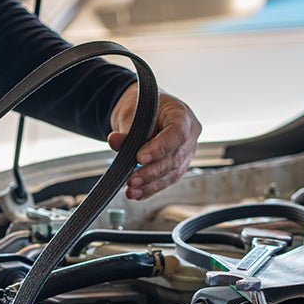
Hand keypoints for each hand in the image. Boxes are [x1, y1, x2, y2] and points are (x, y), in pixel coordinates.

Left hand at [108, 84, 200, 199]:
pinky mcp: (178, 166)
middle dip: (152, 172)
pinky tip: (138, 194)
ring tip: (132, 190)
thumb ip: (126, 130)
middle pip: (174, 158)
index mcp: (182, 115)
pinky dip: (151, 188)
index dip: (159, 148)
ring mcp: (186, 153)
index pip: (176, 133)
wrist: (147, 112)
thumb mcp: (133, 114)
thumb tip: (114, 141)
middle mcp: (189, 136)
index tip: (140, 158)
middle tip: (132, 180)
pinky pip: (167, 180)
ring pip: (172, 173)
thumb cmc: (144, 108)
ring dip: (151, 184)